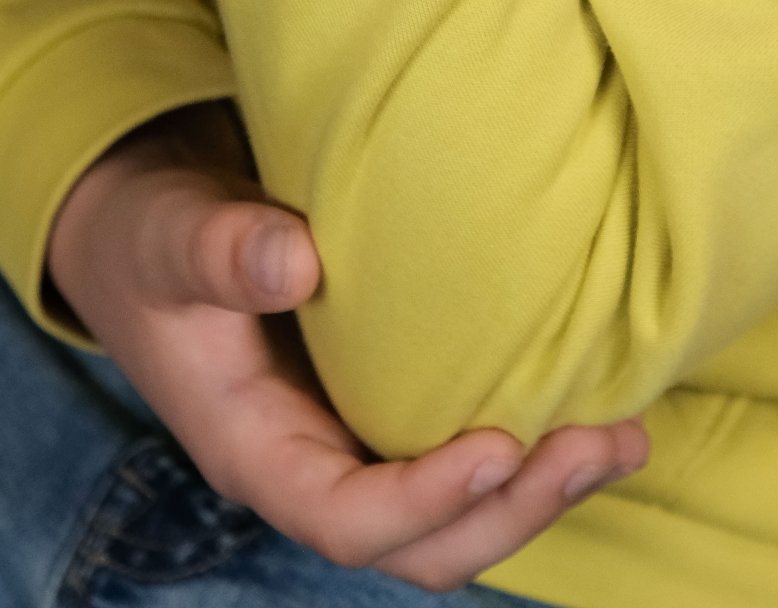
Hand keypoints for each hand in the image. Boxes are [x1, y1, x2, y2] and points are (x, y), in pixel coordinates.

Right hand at [46, 102, 648, 593]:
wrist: (153, 231)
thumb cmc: (156, 238)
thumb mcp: (171, 237)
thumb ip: (222, 249)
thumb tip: (298, 259)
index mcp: (256, 452)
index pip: (348, 520)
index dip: (427, 499)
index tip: (499, 443)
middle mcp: (313, 467)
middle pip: (423, 546)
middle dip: (516, 509)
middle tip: (600, 445)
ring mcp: (353, 445)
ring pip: (456, 515)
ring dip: (541, 487)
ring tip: (625, 436)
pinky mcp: (386, 406)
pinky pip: (462, 453)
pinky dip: (529, 443)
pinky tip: (589, 398)